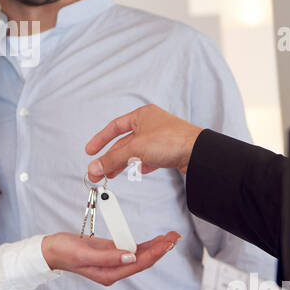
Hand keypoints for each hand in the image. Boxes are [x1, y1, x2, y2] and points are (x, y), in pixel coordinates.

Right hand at [41, 231, 180, 285]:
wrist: (51, 250)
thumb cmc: (63, 252)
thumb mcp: (84, 253)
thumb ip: (108, 257)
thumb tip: (130, 257)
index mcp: (109, 273)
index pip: (138, 263)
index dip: (155, 253)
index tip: (167, 243)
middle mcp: (114, 270)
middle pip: (143, 260)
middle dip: (160, 249)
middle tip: (174, 237)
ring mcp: (113, 262)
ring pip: (139, 255)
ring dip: (155, 247)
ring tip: (169, 237)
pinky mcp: (111, 253)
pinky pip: (131, 249)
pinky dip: (143, 244)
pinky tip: (153, 241)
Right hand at [84, 104, 202, 181]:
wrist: (198, 153)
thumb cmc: (172, 140)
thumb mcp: (135, 149)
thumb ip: (112, 159)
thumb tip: (94, 167)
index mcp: (142, 115)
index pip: (115, 126)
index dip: (100, 139)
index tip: (90, 151)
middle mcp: (151, 124)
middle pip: (124, 142)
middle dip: (111, 157)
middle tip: (98, 170)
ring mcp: (160, 138)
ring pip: (136, 151)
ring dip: (123, 163)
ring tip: (112, 174)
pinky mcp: (168, 150)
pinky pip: (149, 158)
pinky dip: (141, 164)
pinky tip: (138, 170)